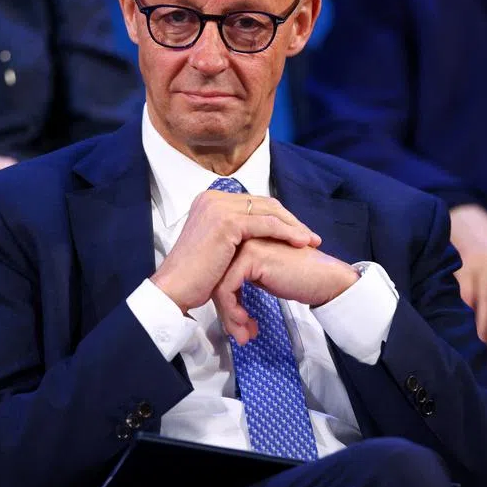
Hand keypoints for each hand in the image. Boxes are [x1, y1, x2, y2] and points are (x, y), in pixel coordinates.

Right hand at [151, 191, 321, 314]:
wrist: (175, 288)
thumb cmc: (194, 276)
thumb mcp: (215, 247)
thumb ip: (233, 235)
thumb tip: (257, 233)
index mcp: (210, 200)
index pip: (253, 202)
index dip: (278, 216)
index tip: (297, 232)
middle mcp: (213, 197)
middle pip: (263, 203)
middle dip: (290, 220)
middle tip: (310, 237)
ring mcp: (219, 207)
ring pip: (268, 211)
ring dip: (294, 226)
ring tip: (312, 241)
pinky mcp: (227, 221)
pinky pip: (267, 224)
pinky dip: (287, 232)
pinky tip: (302, 243)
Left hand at [213, 239, 358, 344]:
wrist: (326, 279)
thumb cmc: (301, 279)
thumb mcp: (264, 277)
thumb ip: (242, 279)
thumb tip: (222, 301)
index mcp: (244, 240)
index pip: (220, 273)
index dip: (226, 303)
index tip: (236, 326)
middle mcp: (242, 238)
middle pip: (217, 279)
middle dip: (226, 312)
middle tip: (238, 335)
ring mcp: (246, 245)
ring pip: (219, 284)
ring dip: (230, 315)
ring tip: (243, 335)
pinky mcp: (251, 257)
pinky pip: (227, 287)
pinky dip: (233, 310)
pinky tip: (246, 323)